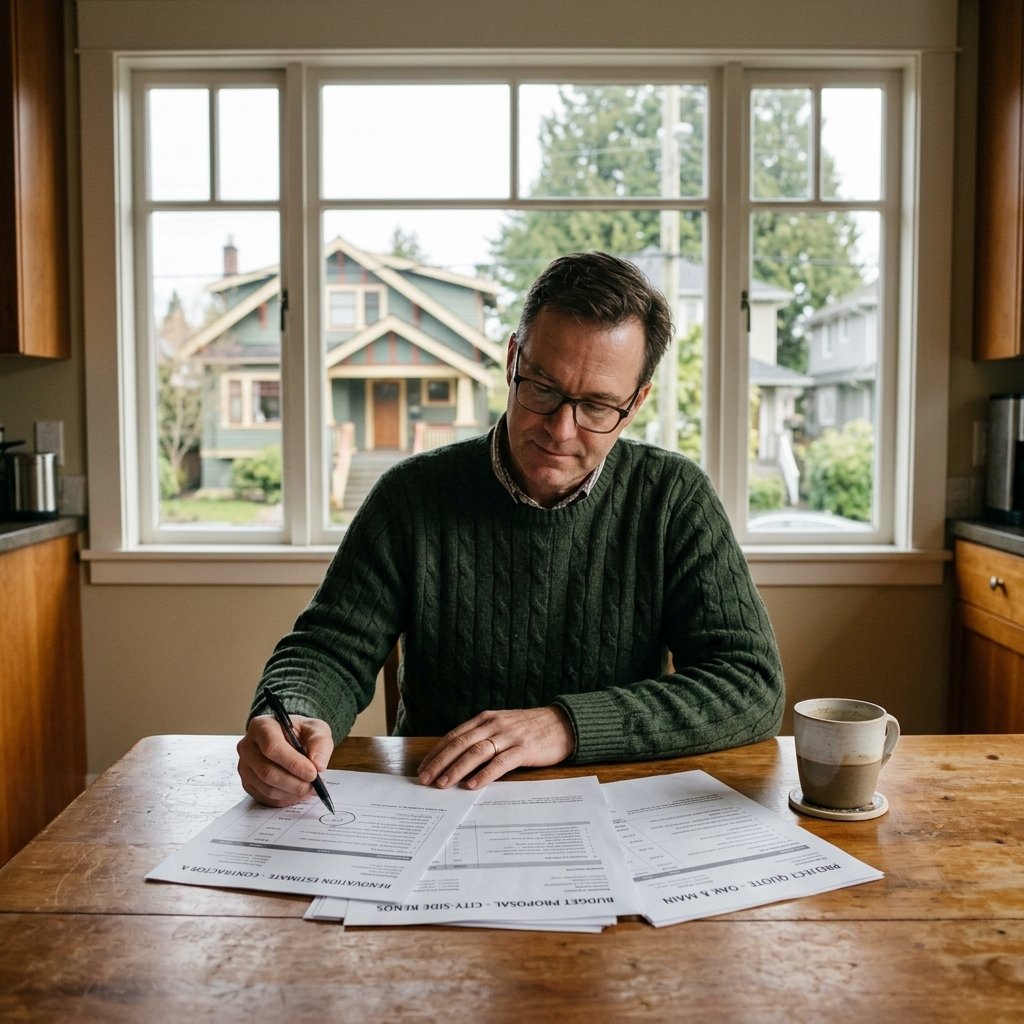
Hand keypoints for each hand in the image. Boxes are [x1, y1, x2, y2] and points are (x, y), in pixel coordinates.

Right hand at [236, 713, 333, 806]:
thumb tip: (318, 764)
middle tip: (314, 786)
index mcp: (261, 726)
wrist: (288, 737)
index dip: (293, 763)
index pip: (272, 748)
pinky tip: (297, 792)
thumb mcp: (315, 728)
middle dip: (295, 783)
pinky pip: (265, 797)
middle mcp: (247, 746)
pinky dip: (285, 799)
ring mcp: (244, 767)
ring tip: (309, 789)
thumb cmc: (300, 732)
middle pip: (267, 772)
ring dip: (291, 793)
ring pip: (267, 788)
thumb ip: (320, 743)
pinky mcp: (247, 783)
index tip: (313, 773)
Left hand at [417, 706, 574, 789]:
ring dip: (457, 769)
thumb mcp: (502, 726)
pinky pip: (500, 762)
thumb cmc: (530, 728)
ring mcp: (509, 735)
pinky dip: (485, 774)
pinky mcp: (524, 748)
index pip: (455, 735)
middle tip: (425, 779)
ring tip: (443, 784)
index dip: (437, 752)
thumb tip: (457, 759)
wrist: (563, 723)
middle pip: (461, 743)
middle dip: (440, 762)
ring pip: (476, 752)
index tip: (423, 767)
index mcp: (486, 718)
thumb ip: (482, 737)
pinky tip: (473, 784)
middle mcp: (494, 724)